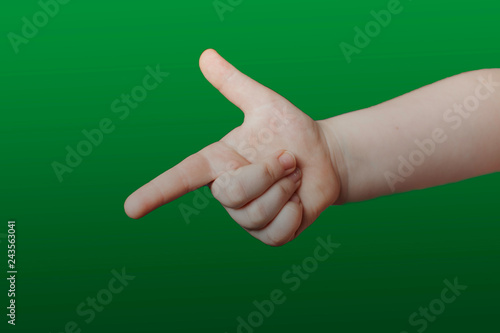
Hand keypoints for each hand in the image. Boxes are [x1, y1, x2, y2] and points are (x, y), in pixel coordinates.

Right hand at [124, 49, 341, 245]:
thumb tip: (206, 55)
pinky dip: (295, 213)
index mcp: (219, 161)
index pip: (182, 177)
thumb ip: (234, 84)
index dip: (156, 192)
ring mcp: (246, 217)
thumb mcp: (265, 103)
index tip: (130, 209)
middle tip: (288, 158)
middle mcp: (227, 190)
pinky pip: (276, 233)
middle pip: (231, 194)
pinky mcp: (269, 235)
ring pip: (255, 214)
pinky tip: (299, 200)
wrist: (324, 158)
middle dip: (266, 173)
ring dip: (285, 189)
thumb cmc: (292, 131)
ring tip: (294, 174)